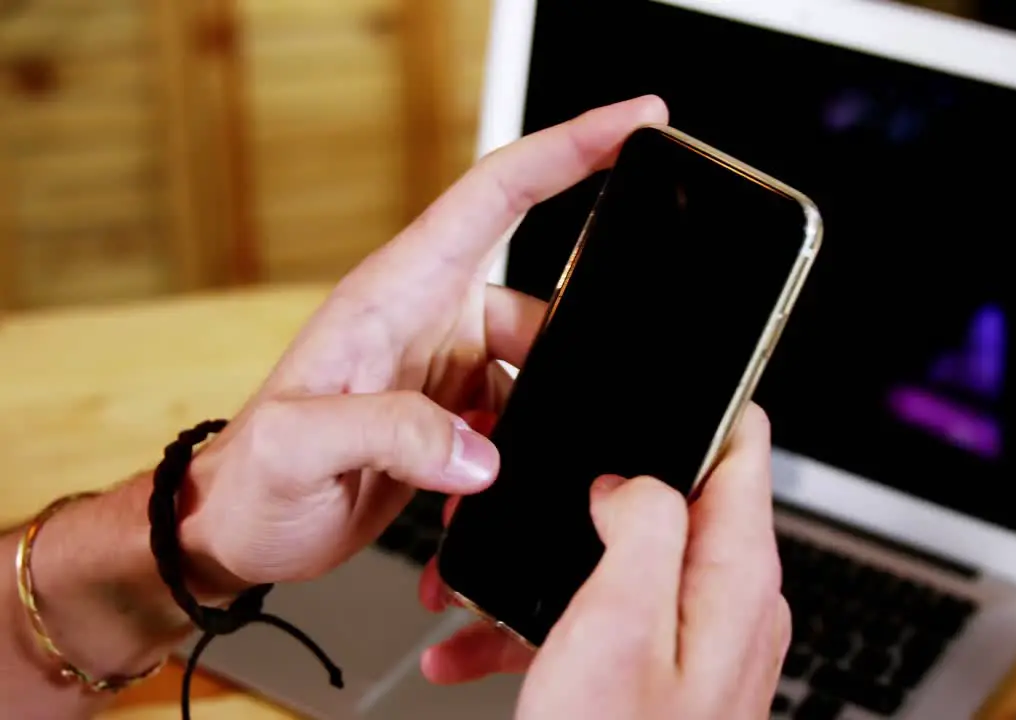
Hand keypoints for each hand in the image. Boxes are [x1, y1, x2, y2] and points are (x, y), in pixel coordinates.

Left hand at [177, 96, 668, 595]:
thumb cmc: (251, 478)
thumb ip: (392, 433)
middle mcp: (429, 315)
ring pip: (538, 367)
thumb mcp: (298, 447)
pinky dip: (516, 455)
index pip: (494, 195)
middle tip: (576, 410)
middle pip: (541, 302)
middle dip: (570, 356)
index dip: (569, 148)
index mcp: (396, 292)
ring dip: (538, 421)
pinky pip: (520, 414)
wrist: (239, 529)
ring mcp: (446, 362)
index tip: (634, 121)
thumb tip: (482, 452)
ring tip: (491, 470)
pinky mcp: (455, 410)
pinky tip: (480, 493)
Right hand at [421, 405, 791, 719]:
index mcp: (735, 575)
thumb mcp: (621, 622)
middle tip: (536, 482)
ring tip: (478, 584)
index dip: (704, 399)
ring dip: (548, 566)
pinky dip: (540, 626)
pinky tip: (476, 643)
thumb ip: (643, 524)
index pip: (744, 448)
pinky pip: (600, 624)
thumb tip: (634, 476)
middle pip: (669, 498)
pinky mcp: (657, 675)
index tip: (660, 369)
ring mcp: (695, 641)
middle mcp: (727, 602)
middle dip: (594, 487)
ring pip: (618, 563)